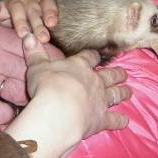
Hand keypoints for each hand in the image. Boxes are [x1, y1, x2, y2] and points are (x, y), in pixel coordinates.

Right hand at [0, 0, 58, 41]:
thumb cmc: (30, 34)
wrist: (6, 31)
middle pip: (33, 8)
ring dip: (20, 20)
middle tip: (42, 38)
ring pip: (16, 6)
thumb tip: (52, 50)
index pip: (47, 4)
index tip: (52, 24)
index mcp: (40, 6)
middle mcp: (27, 1)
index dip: (50, 12)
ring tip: (22, 34)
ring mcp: (11, 2)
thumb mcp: (39, 34)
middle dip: (37, 24)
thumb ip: (45, 37)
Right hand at [0, 24, 62, 123]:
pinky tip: (10, 115)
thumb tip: (53, 54)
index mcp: (1, 38)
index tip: (66, 71)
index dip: (54, 62)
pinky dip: (5, 115)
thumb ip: (19, 42)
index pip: (36, 50)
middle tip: (54, 94)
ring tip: (39, 107)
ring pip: (19, 92)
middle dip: (43, 85)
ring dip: (29, 102)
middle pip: (31, 73)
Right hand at [6, 33, 129, 157]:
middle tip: (124, 73)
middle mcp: (94, 81)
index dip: (93, 56)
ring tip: (129, 91)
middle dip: (117, 73)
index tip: (96, 55)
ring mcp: (100, 100)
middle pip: (109, 75)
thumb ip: (34, 53)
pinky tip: (125, 122)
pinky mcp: (101, 119)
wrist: (58, 111)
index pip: (89, 57)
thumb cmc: (47, 86)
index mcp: (79, 66)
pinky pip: (113, 120)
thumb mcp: (37, 67)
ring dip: (123, 93)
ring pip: (115, 94)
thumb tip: (28, 36)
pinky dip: (120, 121)